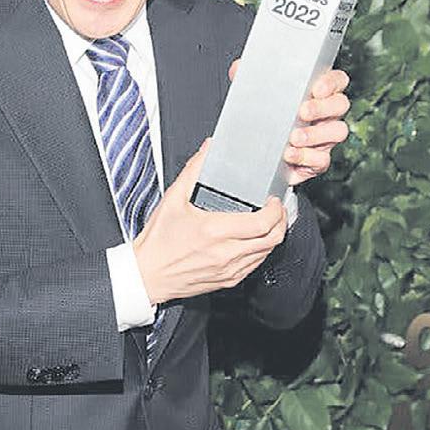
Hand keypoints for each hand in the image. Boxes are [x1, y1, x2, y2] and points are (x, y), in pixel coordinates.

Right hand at [132, 140, 287, 303]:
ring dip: (272, 236)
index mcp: (214, 231)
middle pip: (272, 239)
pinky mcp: (228, 280)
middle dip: (281, 221)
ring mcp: (229, 269)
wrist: (147, 274)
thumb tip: (208, 149)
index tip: (273, 200)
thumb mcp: (173, 199)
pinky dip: (260, 251)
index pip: (262, 223)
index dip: (276, 210)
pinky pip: (255, 265)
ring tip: (267, 222)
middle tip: (277, 209)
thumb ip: (194, 170)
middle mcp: (225, 253)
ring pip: (266, 253)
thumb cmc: (158, 241)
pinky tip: (253, 240)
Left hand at [229, 60, 350, 184]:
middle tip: (302, 112)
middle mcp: (326, 113)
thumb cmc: (265, 117)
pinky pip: (322, 159)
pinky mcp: (317, 160)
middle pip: (340, 104)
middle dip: (323, 107)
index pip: (337, 80)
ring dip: (316, 134)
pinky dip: (306, 157)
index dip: (332, 83)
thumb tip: (238, 68)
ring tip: (294, 137)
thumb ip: (249, 78)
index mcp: (317, 93)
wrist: (257, 153)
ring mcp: (325, 137)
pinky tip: (290, 154)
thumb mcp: (256, 94)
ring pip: (337, 131)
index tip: (316, 89)